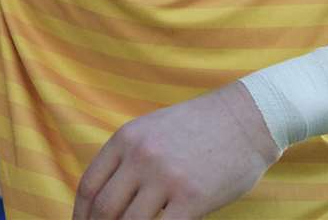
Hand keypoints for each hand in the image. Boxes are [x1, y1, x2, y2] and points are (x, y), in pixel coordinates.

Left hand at [72, 81, 280, 218]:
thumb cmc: (199, 128)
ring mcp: (166, 177)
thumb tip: (105, 196)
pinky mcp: (193, 197)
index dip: (81, 215)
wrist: (247, 118)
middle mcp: (140, 156)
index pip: (89, 186)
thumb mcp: (152, 129)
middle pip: (104, 208)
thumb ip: (127, 157)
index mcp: (126, 139)